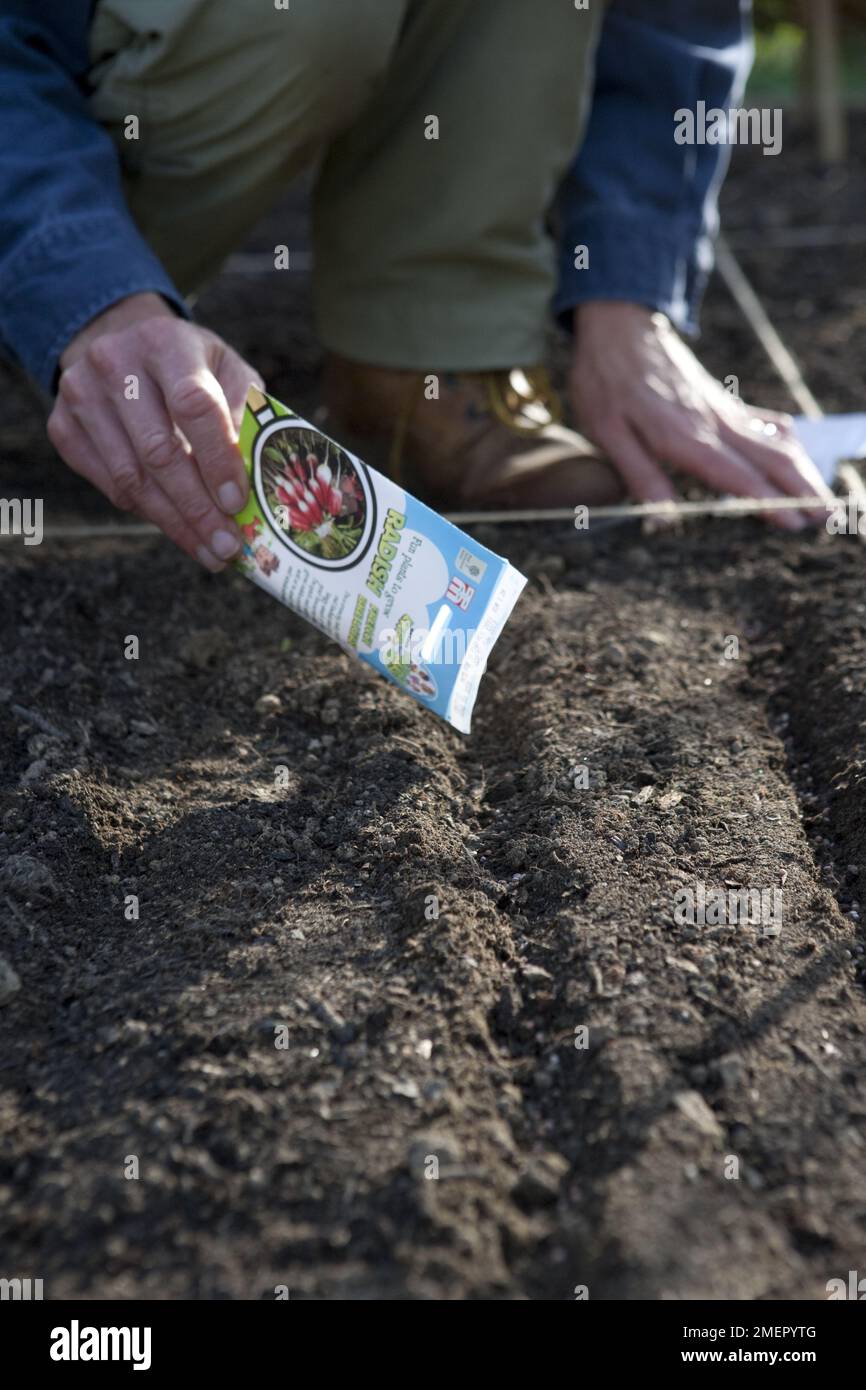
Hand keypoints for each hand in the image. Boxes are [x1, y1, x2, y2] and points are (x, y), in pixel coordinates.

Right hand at [48, 293, 263, 568]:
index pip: (193, 405)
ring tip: (210, 551)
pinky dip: (149, 514)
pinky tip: (180, 529)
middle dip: (197, 508)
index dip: (217, 459)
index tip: (238, 503)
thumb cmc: (192, 368)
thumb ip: (246, 416)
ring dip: (175, 523)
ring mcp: (80, 395)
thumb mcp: (228, 372)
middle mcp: (114, 363)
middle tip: (227, 546)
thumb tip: (259, 482)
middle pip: (158, 451)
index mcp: (165, 342)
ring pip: (131, 478)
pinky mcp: (62, 427)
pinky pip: (110, 487)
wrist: (123, 345)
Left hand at [570, 302, 832, 529]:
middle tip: (828, 517)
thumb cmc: (606, 382)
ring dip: (803, 470)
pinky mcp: (724, 402)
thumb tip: (662, 520)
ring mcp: (724, 411)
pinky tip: (797, 455)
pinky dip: (788, 444)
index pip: (738, 475)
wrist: (620, 326)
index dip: (769, 501)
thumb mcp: (608, 433)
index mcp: (686, 437)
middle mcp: (714, 424)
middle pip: (771, 460)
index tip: (796, 522)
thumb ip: (640, 476)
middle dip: (802, 490)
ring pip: (776, 443)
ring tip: (823, 496)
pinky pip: (766, 424)